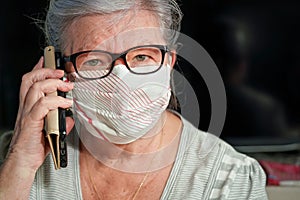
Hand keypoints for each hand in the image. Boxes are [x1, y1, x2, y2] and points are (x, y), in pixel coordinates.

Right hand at [9, 56, 73, 170]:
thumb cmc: (35, 145)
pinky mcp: (31, 122)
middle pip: (30, 79)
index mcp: (29, 106)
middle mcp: (26, 107)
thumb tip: (70, 117)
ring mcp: (27, 114)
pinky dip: (56, 101)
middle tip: (61, 72)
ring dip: (53, 83)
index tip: (47, 60)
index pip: (30, 81)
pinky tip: (66, 103)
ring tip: (66, 85)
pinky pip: (42, 105)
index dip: (38, 68)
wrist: (24, 161)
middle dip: (46, 71)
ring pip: (35, 88)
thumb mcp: (51, 130)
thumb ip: (61, 121)